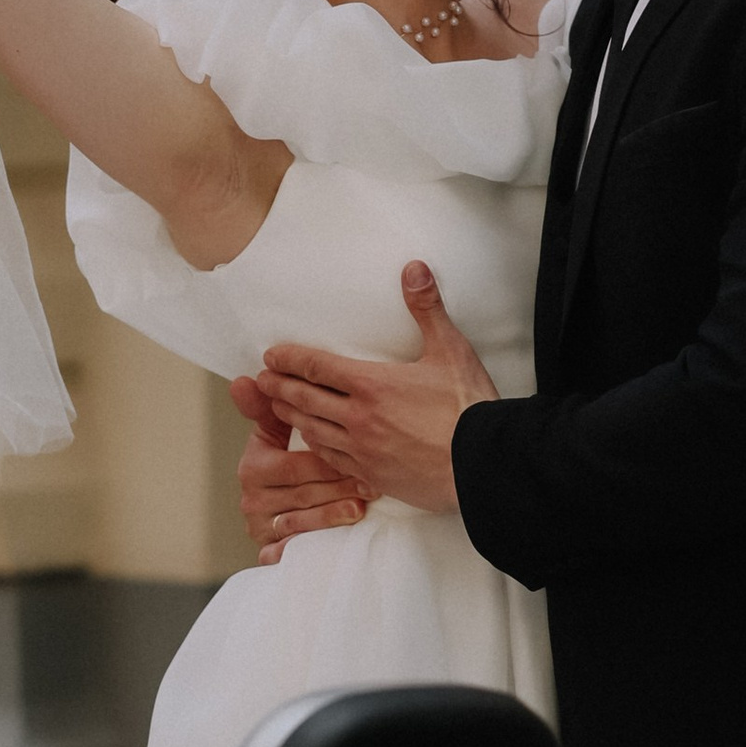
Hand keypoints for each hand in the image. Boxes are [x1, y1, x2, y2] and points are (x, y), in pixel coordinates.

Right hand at [231, 374, 364, 565]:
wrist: (281, 510)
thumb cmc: (289, 462)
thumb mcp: (278, 433)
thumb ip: (270, 407)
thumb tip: (243, 379)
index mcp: (253, 466)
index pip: (295, 464)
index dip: (328, 460)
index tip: (360, 454)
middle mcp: (253, 500)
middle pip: (304, 493)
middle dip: (340, 486)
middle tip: (373, 481)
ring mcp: (264, 528)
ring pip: (304, 522)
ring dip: (336, 513)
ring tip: (365, 503)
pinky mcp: (272, 551)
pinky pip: (297, 549)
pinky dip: (319, 541)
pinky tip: (342, 534)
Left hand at [259, 262, 496, 516]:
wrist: (483, 465)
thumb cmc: (469, 409)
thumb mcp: (450, 351)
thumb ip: (427, 309)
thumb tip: (414, 269)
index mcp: (372, 385)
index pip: (317, 367)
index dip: (289, 360)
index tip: (270, 356)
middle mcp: (359, 418)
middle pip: (306, 399)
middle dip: (280, 387)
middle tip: (262, 381)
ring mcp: (363, 450)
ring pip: (313, 431)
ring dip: (292, 416)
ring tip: (279, 407)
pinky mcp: (372, 476)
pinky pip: (333, 460)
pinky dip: (316, 447)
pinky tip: (312, 442)